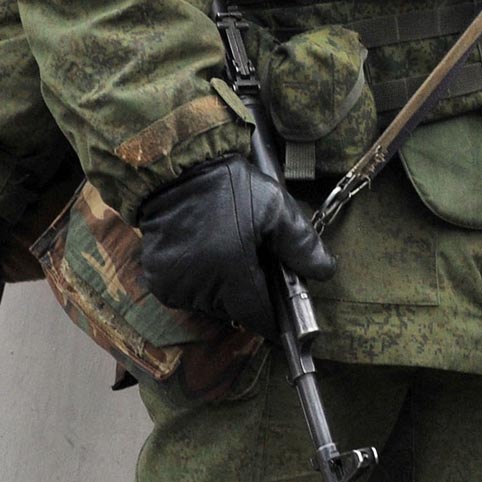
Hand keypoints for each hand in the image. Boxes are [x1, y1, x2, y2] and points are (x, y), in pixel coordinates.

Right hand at [136, 153, 336, 336]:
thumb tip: (325, 273)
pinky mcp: (156, 279)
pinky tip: (205, 255)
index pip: (258, 316)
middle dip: (248, 294)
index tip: (281, 308)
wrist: (179, 166)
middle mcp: (199, 287)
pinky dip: (198, 282)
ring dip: (222, 289)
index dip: (273, 315)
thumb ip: (301, 245)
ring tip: (229, 253)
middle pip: (234, 310)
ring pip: (209, 303)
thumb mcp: (275, 208)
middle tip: (253, 262)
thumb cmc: (230, 186)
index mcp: (230, 272)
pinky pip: (186, 293)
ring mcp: (174, 286)